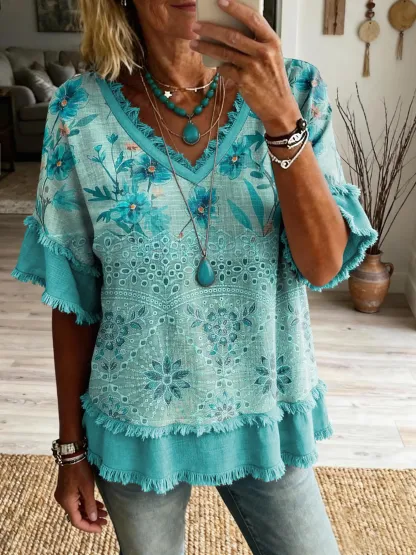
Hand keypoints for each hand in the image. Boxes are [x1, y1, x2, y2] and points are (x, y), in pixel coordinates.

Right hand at [54, 459, 107, 533]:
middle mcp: (63, 501)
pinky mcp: (67, 490)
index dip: (89, 527)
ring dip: (90, 511)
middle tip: (105, 521)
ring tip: (104, 513)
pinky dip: (86, 504)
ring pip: (78, 508)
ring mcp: (64, 495)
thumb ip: (90, 505)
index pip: (77, 521)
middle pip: (77, 516)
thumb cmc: (80, 469)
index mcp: (66, 502)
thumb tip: (93, 518)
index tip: (100, 528)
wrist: (71, 453)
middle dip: (92, 519)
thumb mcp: (87, 487)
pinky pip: (77, 501)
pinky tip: (98, 504)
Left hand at [190, 0, 301, 135]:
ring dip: (206, 46)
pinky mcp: (244, 81)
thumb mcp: (272, 56)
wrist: (279, 106)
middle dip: (211, 29)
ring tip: (194, 42)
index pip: (252, 18)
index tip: (220, 1)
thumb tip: (230, 30)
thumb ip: (256, 42)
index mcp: (272, 41)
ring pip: (224, 52)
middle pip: (233, 35)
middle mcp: (264, 52)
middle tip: (196, 25)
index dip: (235, 8)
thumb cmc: (273, 79)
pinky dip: (218, 65)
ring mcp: (254, 67)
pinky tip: (212, 63)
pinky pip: (225, 69)